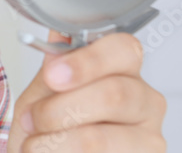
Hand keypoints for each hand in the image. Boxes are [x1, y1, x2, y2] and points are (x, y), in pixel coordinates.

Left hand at [8, 29, 166, 151]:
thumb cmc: (48, 125)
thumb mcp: (45, 91)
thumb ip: (55, 67)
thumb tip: (60, 39)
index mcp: (123, 68)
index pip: (124, 49)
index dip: (88, 61)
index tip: (53, 75)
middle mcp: (145, 100)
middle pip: (114, 94)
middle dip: (59, 109)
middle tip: (32, 118)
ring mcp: (149, 137)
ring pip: (99, 138)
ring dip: (55, 141)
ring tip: (34, 145)